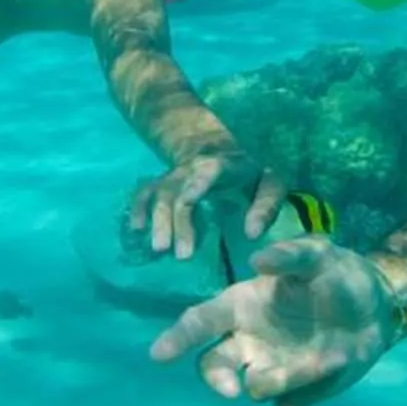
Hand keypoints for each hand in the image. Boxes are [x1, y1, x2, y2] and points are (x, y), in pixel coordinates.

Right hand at [126, 151, 285, 260]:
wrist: (218, 150)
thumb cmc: (250, 175)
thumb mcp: (270, 184)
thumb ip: (266, 207)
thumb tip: (252, 235)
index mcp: (223, 165)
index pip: (209, 170)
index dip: (198, 182)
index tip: (189, 200)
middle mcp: (193, 168)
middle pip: (180, 191)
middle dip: (179, 222)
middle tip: (182, 255)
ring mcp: (174, 176)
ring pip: (161, 195)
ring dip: (158, 221)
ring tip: (159, 250)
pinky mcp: (161, 185)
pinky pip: (145, 193)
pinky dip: (138, 209)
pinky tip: (136, 229)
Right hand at [148, 237, 400, 405]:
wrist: (377, 308)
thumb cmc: (336, 275)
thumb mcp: (318, 255)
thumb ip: (289, 255)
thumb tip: (257, 260)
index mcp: (242, 306)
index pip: (200, 322)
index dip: (177, 337)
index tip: (159, 355)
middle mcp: (248, 343)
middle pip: (213, 367)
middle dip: (217, 381)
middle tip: (234, 389)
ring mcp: (271, 370)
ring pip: (256, 388)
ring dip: (287, 377)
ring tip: (328, 356)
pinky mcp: (298, 393)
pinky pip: (289, 404)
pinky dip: (306, 394)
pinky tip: (331, 368)